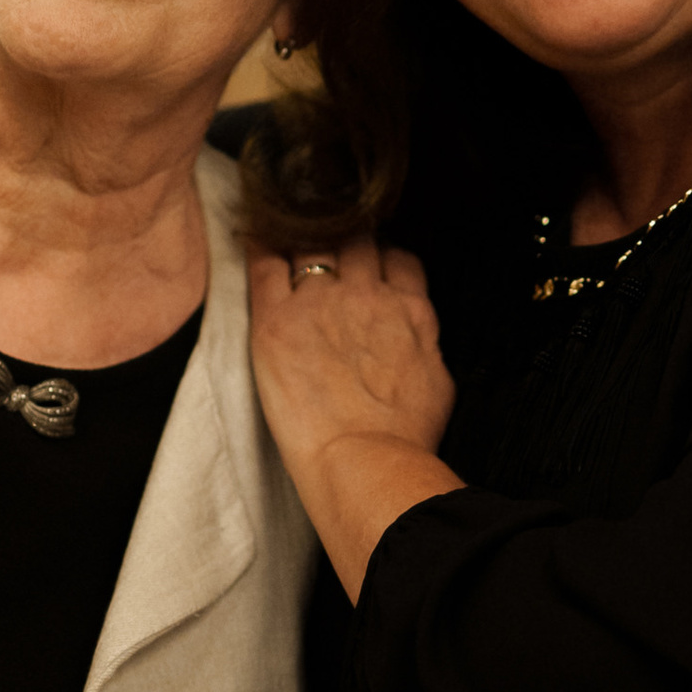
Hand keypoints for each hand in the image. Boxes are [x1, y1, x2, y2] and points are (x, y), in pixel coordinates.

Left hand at [246, 239, 458, 603]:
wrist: (367, 462)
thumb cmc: (404, 440)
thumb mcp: (438, 383)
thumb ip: (424, 344)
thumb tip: (416, 334)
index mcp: (410, 311)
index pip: (397, 258)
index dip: (380, 255)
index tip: (367, 261)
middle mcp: (368, 295)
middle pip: (356, 239)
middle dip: (343, 236)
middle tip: (325, 241)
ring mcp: (321, 302)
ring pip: (311, 241)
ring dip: (302, 233)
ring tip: (287, 229)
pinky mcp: (277, 319)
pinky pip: (263, 262)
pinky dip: (259, 242)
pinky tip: (253, 231)